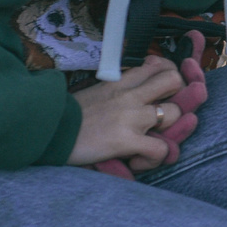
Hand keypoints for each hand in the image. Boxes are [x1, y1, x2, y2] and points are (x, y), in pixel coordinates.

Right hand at [69, 56, 185, 171]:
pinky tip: (137, 160)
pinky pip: (161, 149)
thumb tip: (133, 86)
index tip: (163, 91)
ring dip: (169, 132)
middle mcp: (129, 94)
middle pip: (174, 81)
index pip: (159, 65)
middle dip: (179, 98)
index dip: (170, 75)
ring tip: (152, 143)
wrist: (47, 130)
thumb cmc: (69, 115)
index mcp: (121, 81)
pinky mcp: (125, 140)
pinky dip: (154, 159)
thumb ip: (117, 88)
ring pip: (174, 113)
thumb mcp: (95, 91)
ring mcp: (130, 116)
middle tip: (166, 116)